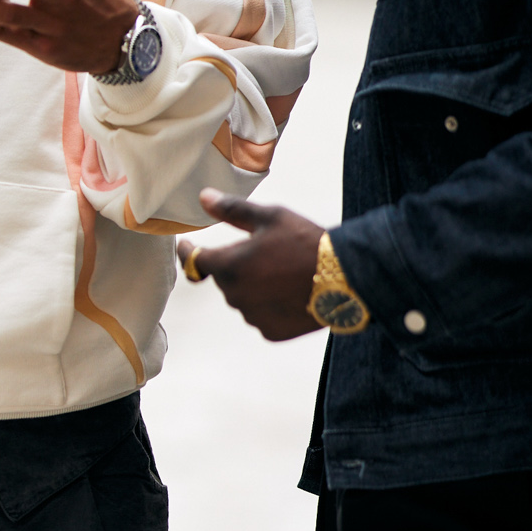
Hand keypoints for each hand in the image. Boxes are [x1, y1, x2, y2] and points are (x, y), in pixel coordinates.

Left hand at [176, 192, 322, 340]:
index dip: (187, 252)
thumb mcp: (270, 217)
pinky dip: (270, 305)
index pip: (194, 261)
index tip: (186, 246)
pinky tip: (291, 293)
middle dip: (237, 266)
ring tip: (285, 273)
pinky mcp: (269, 332)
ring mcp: (252, 317)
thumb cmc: (306, 242)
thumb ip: (232, 210)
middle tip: (268, 253)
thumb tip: (203, 198)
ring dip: (254, 287)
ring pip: (244, 298)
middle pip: (225, 279)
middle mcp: (235, 296)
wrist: (345, 277)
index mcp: (229, 266)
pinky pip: (261, 316)